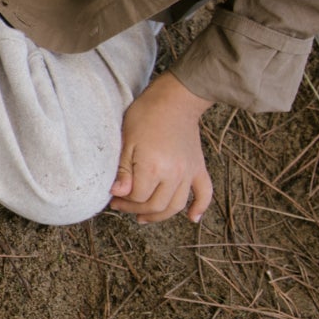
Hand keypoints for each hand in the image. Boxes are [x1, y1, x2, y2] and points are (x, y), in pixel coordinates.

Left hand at [111, 72, 214, 223]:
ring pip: (176, 205)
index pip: (138, 197)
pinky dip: (200, 207)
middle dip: (137, 210)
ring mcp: (189, 172)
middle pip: (156, 205)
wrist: (174, 100)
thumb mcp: (126, 142)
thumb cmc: (145, 116)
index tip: (114, 197)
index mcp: (153, 168)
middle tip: (123, 206)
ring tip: (144, 217)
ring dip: (160, 215)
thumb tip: (117, 193)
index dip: (124, 200)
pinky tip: (192, 218)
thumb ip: (123, 171)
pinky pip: (205, 193)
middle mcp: (174, 174)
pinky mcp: (199, 168)